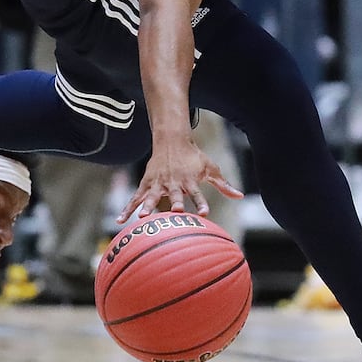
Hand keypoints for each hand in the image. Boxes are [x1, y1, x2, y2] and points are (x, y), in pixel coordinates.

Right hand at [117, 135, 242, 222]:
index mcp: (189, 180)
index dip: (201, 203)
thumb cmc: (194, 158)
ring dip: (148, 206)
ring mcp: (158, 183)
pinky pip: (135, 198)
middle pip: (174, 195)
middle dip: (174, 203)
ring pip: (152, 196)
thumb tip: (240, 196)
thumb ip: (223, 185)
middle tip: (175, 212)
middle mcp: (173, 183)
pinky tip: (121, 221)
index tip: (204, 213)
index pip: (197, 193)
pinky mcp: (146, 184)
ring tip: (143, 217)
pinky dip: (128, 208)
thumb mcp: (210, 168)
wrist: (172, 141)